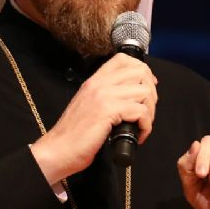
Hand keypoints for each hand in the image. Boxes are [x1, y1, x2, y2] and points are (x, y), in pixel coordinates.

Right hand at [31, 54, 156, 182]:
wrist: (58, 150)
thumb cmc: (74, 134)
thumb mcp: (89, 105)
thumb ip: (106, 96)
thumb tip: (131, 95)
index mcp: (94, 81)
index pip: (124, 59)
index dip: (142, 71)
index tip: (146, 88)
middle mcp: (99, 84)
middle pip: (140, 72)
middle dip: (151, 92)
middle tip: (147, 110)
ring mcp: (103, 96)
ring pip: (144, 92)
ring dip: (150, 111)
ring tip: (143, 125)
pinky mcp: (107, 111)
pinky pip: (141, 111)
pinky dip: (146, 125)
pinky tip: (139, 135)